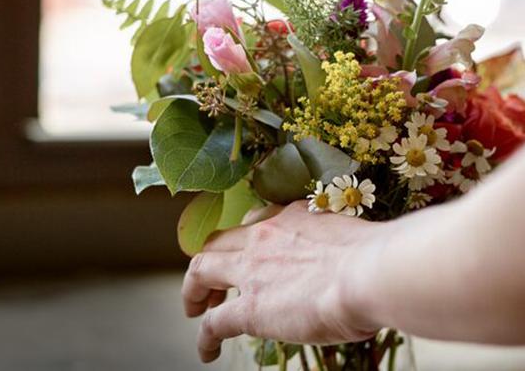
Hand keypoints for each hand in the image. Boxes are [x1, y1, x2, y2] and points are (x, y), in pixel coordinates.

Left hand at [181, 202, 384, 362]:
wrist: (370, 272)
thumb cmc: (376, 257)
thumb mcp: (350, 236)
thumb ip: (336, 246)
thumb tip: (349, 262)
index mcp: (289, 218)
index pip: (253, 221)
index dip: (243, 238)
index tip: (245, 250)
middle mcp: (263, 237)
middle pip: (218, 242)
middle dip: (209, 259)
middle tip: (208, 281)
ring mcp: (252, 272)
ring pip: (202, 271)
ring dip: (193, 289)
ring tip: (193, 309)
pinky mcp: (252, 309)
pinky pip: (215, 322)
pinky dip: (205, 336)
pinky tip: (206, 351)